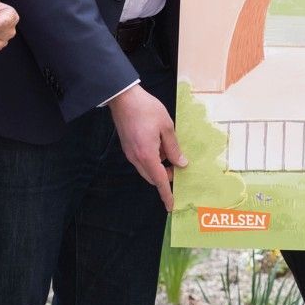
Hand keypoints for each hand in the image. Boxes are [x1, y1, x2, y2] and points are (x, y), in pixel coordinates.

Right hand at [109, 84, 186, 209]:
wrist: (124, 98)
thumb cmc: (147, 110)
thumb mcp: (166, 127)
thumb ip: (174, 148)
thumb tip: (181, 163)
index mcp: (147, 155)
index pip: (160, 180)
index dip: (167, 194)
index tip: (171, 206)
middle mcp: (136, 158)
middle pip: (152, 177)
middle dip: (165, 177)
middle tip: (178, 166)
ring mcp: (130, 154)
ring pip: (146, 170)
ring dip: (159, 167)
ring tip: (169, 151)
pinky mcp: (127, 148)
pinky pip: (141, 161)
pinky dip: (152, 159)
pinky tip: (159, 145)